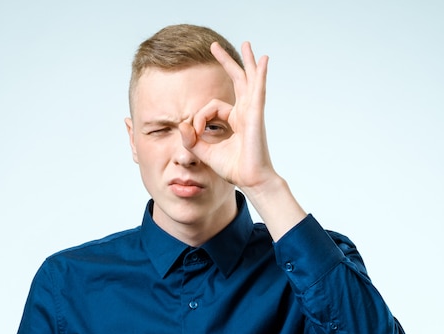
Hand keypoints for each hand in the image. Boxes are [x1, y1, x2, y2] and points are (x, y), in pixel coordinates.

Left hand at [181, 41, 305, 239]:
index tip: (194, 133)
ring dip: (246, 61)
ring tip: (246, 44)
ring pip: (248, 80)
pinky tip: (262, 61)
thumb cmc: (234, 168)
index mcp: (234, 120)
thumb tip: (181, 125)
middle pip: (236, 81)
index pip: (211, 108)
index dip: (198, 119)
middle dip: (226, 62)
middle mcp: (244, 112)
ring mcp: (251, 112)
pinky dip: (260, 74)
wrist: (250, 179)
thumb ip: (192, 139)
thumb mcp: (205, 151)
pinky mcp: (255, 115)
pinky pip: (257, 90)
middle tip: (214, 46)